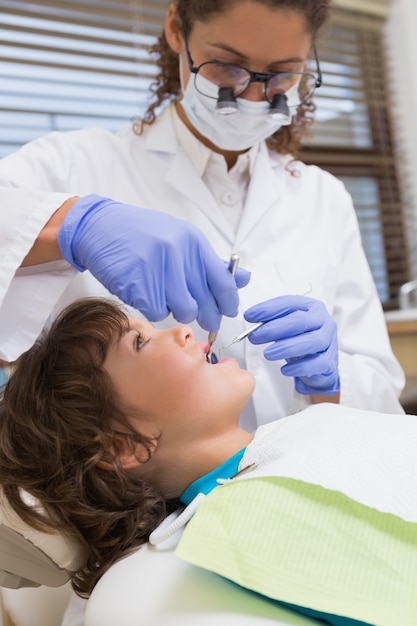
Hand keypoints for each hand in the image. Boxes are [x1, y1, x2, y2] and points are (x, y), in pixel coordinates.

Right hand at [58, 194, 249, 329]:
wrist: (100, 227)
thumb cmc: (142, 235)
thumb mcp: (181, 240)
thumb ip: (210, 263)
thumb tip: (244, 279)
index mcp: (193, 242)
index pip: (223, 282)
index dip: (228, 303)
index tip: (227, 312)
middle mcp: (178, 254)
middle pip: (202, 302)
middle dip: (204, 315)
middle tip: (202, 318)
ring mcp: (157, 269)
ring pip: (180, 310)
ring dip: (174, 309)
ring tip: (164, 295)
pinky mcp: (137, 283)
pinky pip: (156, 312)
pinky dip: (152, 309)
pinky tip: (145, 293)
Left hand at [244, 295, 339, 394]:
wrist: (318, 363)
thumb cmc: (300, 340)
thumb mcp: (285, 326)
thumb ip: (271, 321)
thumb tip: (251, 318)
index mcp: (311, 307)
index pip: (289, 303)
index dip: (268, 309)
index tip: (249, 316)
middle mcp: (323, 321)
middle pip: (300, 322)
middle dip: (274, 329)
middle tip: (255, 336)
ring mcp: (329, 341)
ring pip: (311, 342)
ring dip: (286, 348)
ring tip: (267, 354)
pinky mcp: (330, 361)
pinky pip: (316, 363)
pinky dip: (299, 367)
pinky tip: (284, 370)